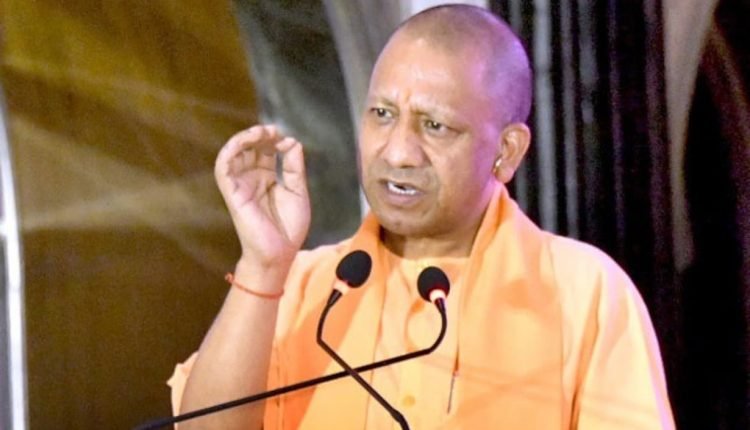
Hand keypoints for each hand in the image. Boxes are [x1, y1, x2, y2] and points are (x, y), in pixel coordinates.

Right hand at [215, 125, 309, 269]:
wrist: (280, 253)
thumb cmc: (289, 228)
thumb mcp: (297, 191)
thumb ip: (293, 166)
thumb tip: (291, 141)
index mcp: (266, 178)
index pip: (265, 150)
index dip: (275, 140)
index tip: (287, 140)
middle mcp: (251, 178)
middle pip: (250, 147)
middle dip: (261, 135)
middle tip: (273, 131)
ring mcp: (240, 185)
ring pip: (234, 152)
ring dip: (245, 138)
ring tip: (261, 132)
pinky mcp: (232, 192)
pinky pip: (223, 167)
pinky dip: (230, 150)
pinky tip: (245, 140)